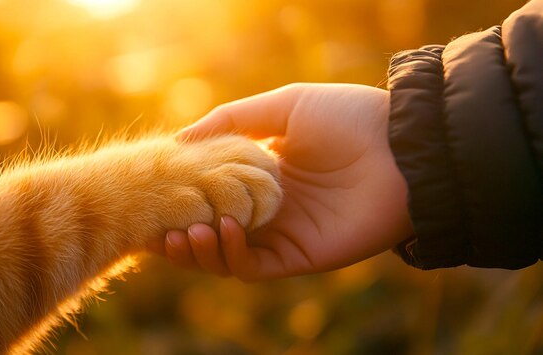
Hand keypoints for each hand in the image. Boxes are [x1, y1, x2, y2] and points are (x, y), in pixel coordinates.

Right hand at [149, 83, 412, 280]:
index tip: (153, 195)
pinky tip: (220, 229)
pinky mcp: (298, 257)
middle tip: (156, 227)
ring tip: (185, 230)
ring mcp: (281, 235)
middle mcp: (265, 210)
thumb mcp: (283, 105)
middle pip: (210, 232)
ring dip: (198, 249)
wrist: (400, 145)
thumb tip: (179, 140)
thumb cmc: (346, 118)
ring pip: (225, 256)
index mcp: (259, 175)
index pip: (208, 196)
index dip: (179, 199)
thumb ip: (231, 120)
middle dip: (180, 234)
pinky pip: (252, 268)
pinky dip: (229, 255)